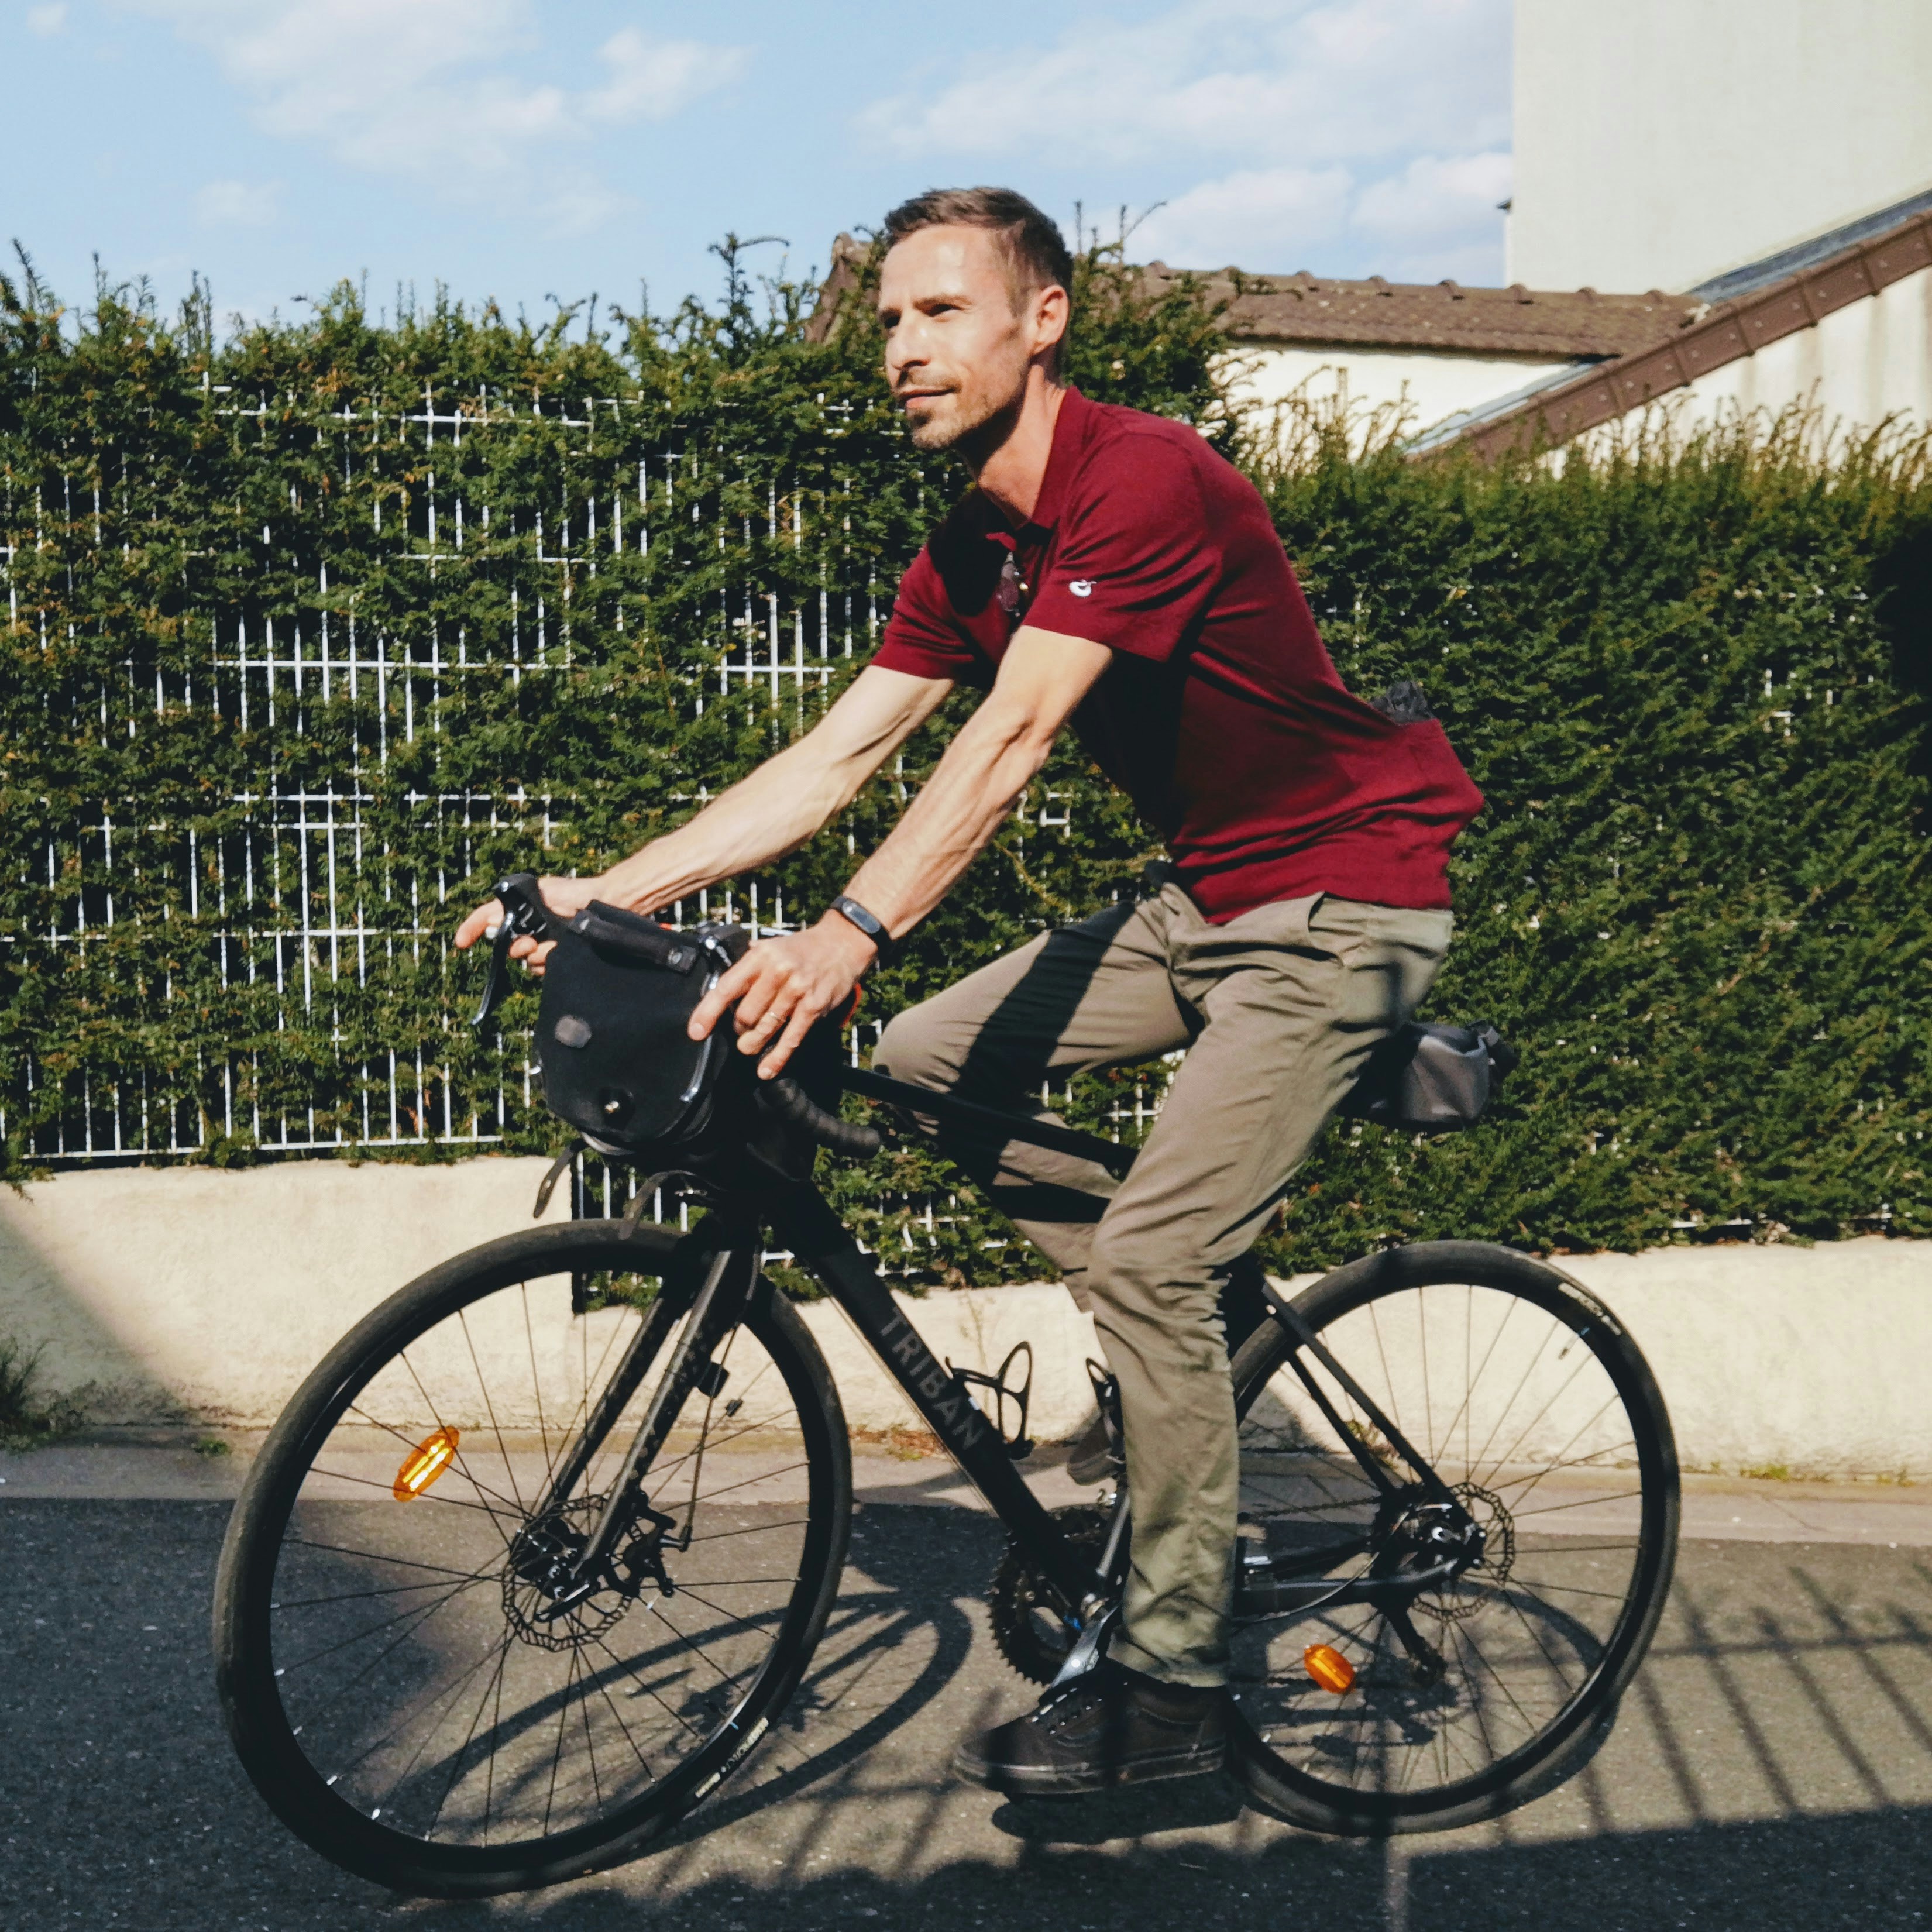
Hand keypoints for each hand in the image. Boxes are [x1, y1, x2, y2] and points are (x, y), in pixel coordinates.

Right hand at [453, 875, 608, 974]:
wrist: (609, 906)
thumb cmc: (578, 893)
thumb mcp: (544, 890)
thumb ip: (517, 902)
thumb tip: (492, 918)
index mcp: (524, 911)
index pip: (487, 919)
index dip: (471, 929)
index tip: (461, 943)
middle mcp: (532, 929)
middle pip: (510, 947)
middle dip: (518, 948)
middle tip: (531, 944)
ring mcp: (547, 944)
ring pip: (528, 961)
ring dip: (539, 956)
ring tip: (556, 946)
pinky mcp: (561, 957)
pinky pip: (545, 968)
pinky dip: (552, 963)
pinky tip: (564, 952)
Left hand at [688, 916, 877, 1079]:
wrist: (842, 943)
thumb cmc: (801, 949)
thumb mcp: (770, 947)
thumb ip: (747, 967)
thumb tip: (719, 992)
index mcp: (761, 956)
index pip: (727, 987)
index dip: (708, 1012)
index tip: (696, 1032)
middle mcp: (778, 972)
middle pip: (745, 1015)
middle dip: (738, 1029)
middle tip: (740, 1030)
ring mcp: (797, 991)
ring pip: (765, 1029)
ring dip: (752, 1044)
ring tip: (749, 1046)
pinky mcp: (814, 1007)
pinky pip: (791, 1039)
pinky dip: (777, 1058)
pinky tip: (766, 1069)